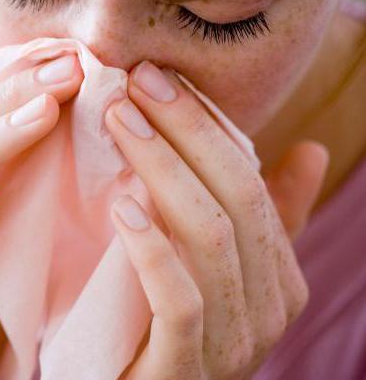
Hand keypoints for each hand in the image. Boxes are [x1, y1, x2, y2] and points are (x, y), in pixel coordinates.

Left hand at [104, 61, 328, 379]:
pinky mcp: (185, 369)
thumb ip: (261, 216)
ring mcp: (233, 342)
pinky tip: (122, 206)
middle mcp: (267, 308)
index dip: (205, 125)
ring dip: (163, 170)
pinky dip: (154, 249)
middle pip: (236, 198)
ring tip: (118, 122)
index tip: (154, 77)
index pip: (251, 181)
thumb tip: (310, 150)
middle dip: (185, 132)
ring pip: (211, 238)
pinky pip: (181, 300)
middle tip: (134, 83)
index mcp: (277, 276)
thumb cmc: (162, 323)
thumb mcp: (213, 264)